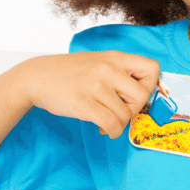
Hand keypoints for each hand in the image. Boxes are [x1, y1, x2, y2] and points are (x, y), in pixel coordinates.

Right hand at [19, 51, 159, 137]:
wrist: (37, 76)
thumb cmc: (69, 72)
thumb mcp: (97, 61)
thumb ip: (118, 72)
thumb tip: (142, 94)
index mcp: (114, 57)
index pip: (152, 68)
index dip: (150, 85)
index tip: (137, 95)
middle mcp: (107, 69)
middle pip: (142, 95)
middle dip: (134, 109)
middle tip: (122, 112)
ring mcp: (95, 86)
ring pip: (125, 114)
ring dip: (120, 124)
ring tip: (108, 123)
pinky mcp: (83, 103)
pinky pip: (111, 124)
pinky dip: (112, 132)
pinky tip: (105, 130)